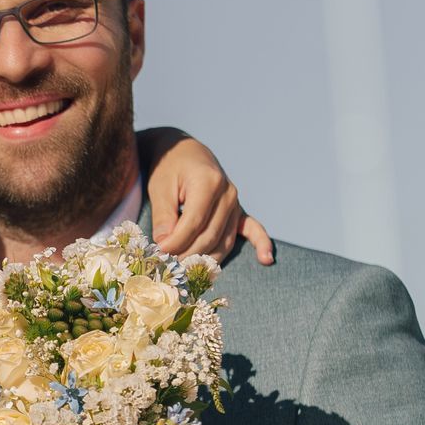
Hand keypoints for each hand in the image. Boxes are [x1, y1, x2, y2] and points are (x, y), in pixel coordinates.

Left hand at [136, 128, 275, 263]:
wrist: (185, 153)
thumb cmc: (170, 168)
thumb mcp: (160, 187)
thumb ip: (163, 216)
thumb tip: (164, 245)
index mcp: (209, 183)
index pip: (194, 223)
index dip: (175, 242)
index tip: (159, 253)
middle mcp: (228, 194)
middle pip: (210, 236)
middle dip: (187, 254)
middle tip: (167, 265)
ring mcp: (236, 203)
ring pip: (224, 240)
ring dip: (206, 259)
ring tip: (187, 272)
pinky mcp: (238, 210)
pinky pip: (252, 229)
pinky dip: (261, 244)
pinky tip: (266, 259)